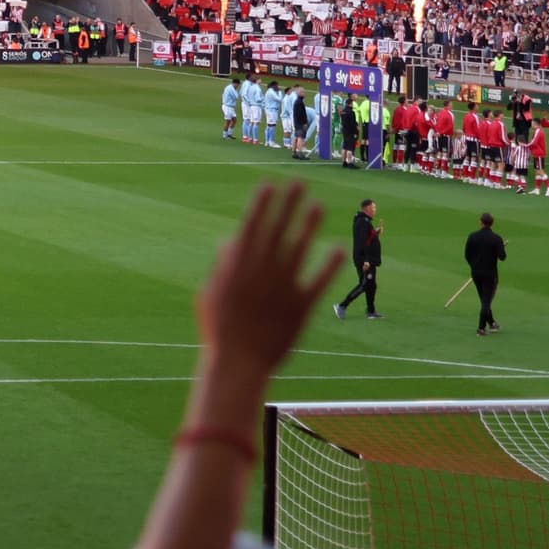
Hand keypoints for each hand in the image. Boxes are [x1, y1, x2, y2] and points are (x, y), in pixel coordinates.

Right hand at [197, 183, 335, 376]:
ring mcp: (282, 289)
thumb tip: (229, 241)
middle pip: (276, 230)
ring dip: (308, 225)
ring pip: (298, 249)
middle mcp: (261, 272)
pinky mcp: (300, 307)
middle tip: (299, 182)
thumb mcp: (211, 295)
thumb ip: (222, 267)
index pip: (251, 227)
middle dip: (287, 204)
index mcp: (237, 268)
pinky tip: (338, 249)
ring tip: (318, 205)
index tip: (269, 184)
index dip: (261, 204)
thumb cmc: (220, 331)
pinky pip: (317, 281)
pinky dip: (327, 265)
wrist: (238, 365)